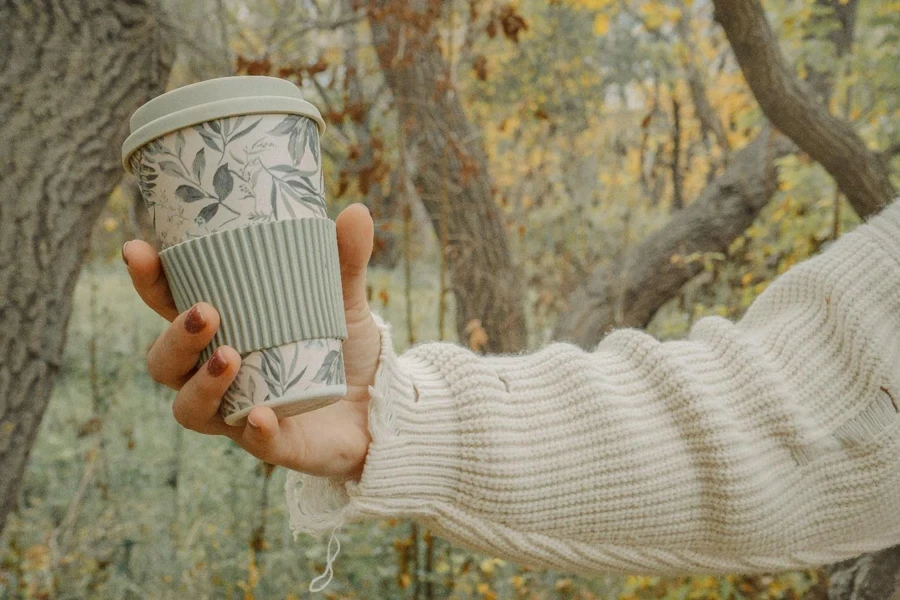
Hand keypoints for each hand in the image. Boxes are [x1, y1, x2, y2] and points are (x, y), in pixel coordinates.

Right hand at [122, 204, 380, 480]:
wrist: (385, 409)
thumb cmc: (345, 352)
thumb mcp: (344, 302)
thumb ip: (345, 262)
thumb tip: (355, 211)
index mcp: (225, 333)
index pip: (170, 309)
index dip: (149, 283)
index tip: (138, 248)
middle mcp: (219, 376)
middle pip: (165, 363)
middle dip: (174, 337)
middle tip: (204, 311)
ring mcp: (241, 412)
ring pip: (190, 408)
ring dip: (201, 383)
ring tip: (229, 355)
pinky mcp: (275, 444)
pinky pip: (252, 443)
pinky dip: (253, 429)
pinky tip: (259, 414)